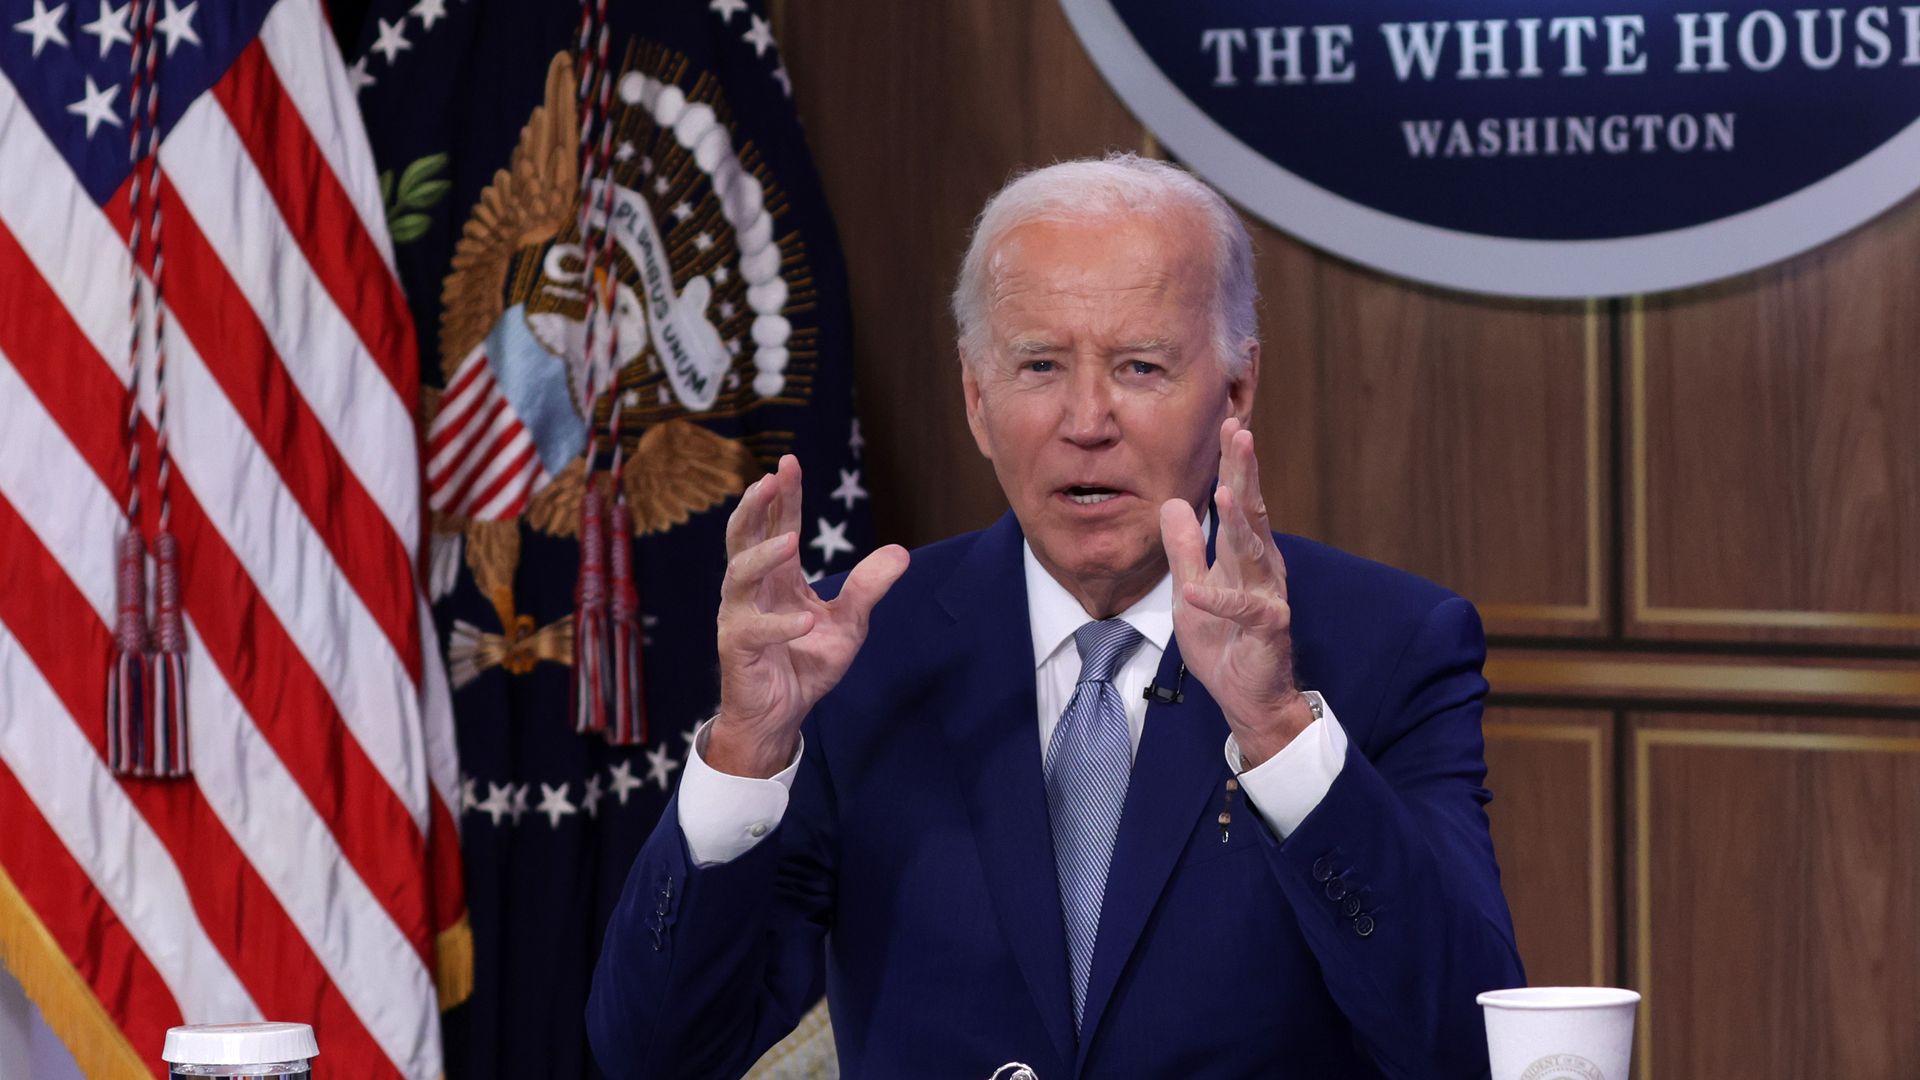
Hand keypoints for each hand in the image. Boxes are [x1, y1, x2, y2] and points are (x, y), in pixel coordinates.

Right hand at [709, 455, 908, 777]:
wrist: (781, 714)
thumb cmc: (807, 664)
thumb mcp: (848, 625)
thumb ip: (867, 589)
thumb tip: (900, 552)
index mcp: (778, 577)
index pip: (778, 527)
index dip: (783, 496)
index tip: (789, 463)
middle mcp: (753, 590)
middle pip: (744, 537)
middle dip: (755, 507)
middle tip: (770, 480)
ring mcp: (739, 616)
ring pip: (739, 576)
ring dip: (763, 556)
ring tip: (789, 542)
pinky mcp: (737, 649)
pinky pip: (755, 631)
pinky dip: (780, 624)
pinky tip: (805, 620)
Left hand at [1159, 419, 1313, 768]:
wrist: (1247, 696)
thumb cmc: (1224, 642)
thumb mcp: (1192, 588)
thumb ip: (1184, 549)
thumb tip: (1173, 503)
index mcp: (1244, 555)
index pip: (1241, 500)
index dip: (1234, 463)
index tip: (1229, 422)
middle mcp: (1262, 568)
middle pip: (1253, 511)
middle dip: (1246, 471)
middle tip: (1240, 432)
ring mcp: (1268, 596)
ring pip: (1254, 552)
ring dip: (1239, 522)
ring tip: (1226, 492)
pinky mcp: (1268, 629)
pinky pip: (1243, 610)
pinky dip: (1219, 600)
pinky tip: (1197, 589)